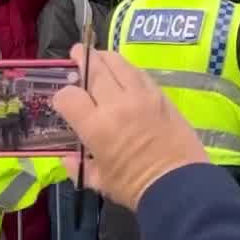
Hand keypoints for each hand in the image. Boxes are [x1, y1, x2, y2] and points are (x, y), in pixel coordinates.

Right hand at [53, 46, 209, 210]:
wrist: (178, 182)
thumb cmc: (135, 186)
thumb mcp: (99, 181)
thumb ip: (79, 167)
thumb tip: (68, 158)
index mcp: (96, 125)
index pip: (69, 96)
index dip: (62, 96)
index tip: (62, 100)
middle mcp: (117, 104)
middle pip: (96, 70)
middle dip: (82, 59)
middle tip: (76, 53)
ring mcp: (141, 96)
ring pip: (120, 65)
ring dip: (106, 57)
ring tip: (99, 55)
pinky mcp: (161, 95)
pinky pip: (141, 74)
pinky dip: (129, 68)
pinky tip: (125, 70)